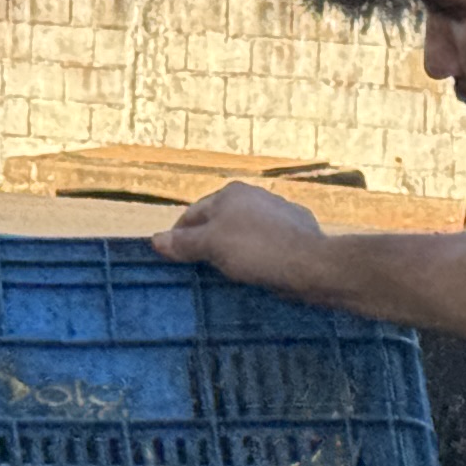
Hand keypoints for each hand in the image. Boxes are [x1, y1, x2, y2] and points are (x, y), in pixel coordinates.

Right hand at [151, 177, 336, 294]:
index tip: (174, 260)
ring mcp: (279, 210)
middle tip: (201, 269)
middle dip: (208, 242)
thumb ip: (183, 243)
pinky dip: (260, 252)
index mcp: (230, 193)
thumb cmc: (256, 250)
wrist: (311, 264)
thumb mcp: (212, 247)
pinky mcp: (298, 228)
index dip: (179, 238)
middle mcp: (254, 194)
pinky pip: (268, 241)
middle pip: (219, 221)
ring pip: (245, 230)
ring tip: (230, 272)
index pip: (192, 214)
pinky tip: (260, 268)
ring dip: (235, 247)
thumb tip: (154, 239)